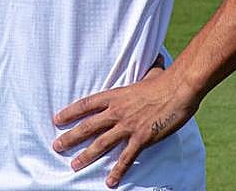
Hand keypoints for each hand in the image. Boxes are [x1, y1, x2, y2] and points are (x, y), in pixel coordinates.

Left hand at [52, 68, 199, 187]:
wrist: (179, 89)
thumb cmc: (166, 80)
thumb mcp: (153, 72)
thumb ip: (150, 68)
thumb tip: (158, 56)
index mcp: (116, 95)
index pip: (87, 104)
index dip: (70, 112)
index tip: (57, 119)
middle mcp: (118, 111)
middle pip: (88, 126)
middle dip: (71, 137)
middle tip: (56, 146)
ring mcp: (128, 126)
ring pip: (101, 143)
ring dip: (86, 156)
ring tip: (74, 165)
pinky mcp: (142, 138)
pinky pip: (126, 158)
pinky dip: (117, 171)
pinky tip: (109, 181)